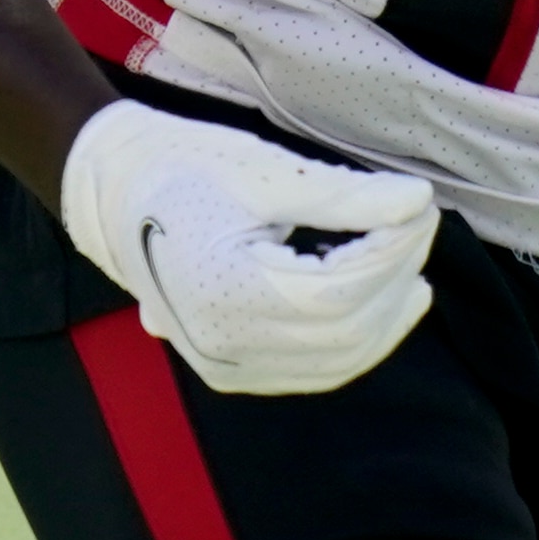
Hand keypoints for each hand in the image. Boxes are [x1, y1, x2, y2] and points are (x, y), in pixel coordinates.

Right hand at [58, 100, 440, 395]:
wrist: (116, 194)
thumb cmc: (186, 168)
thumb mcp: (265, 169)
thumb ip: (344, 195)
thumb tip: (417, 201)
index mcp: (223, 290)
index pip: (339, 291)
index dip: (393, 252)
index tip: (422, 207)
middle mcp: (221, 345)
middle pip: (344, 331)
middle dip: (397, 275)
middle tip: (422, 222)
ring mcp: (224, 365)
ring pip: (336, 361)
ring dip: (387, 315)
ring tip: (413, 259)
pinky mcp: (232, 369)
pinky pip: (314, 371)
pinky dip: (359, 341)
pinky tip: (389, 302)